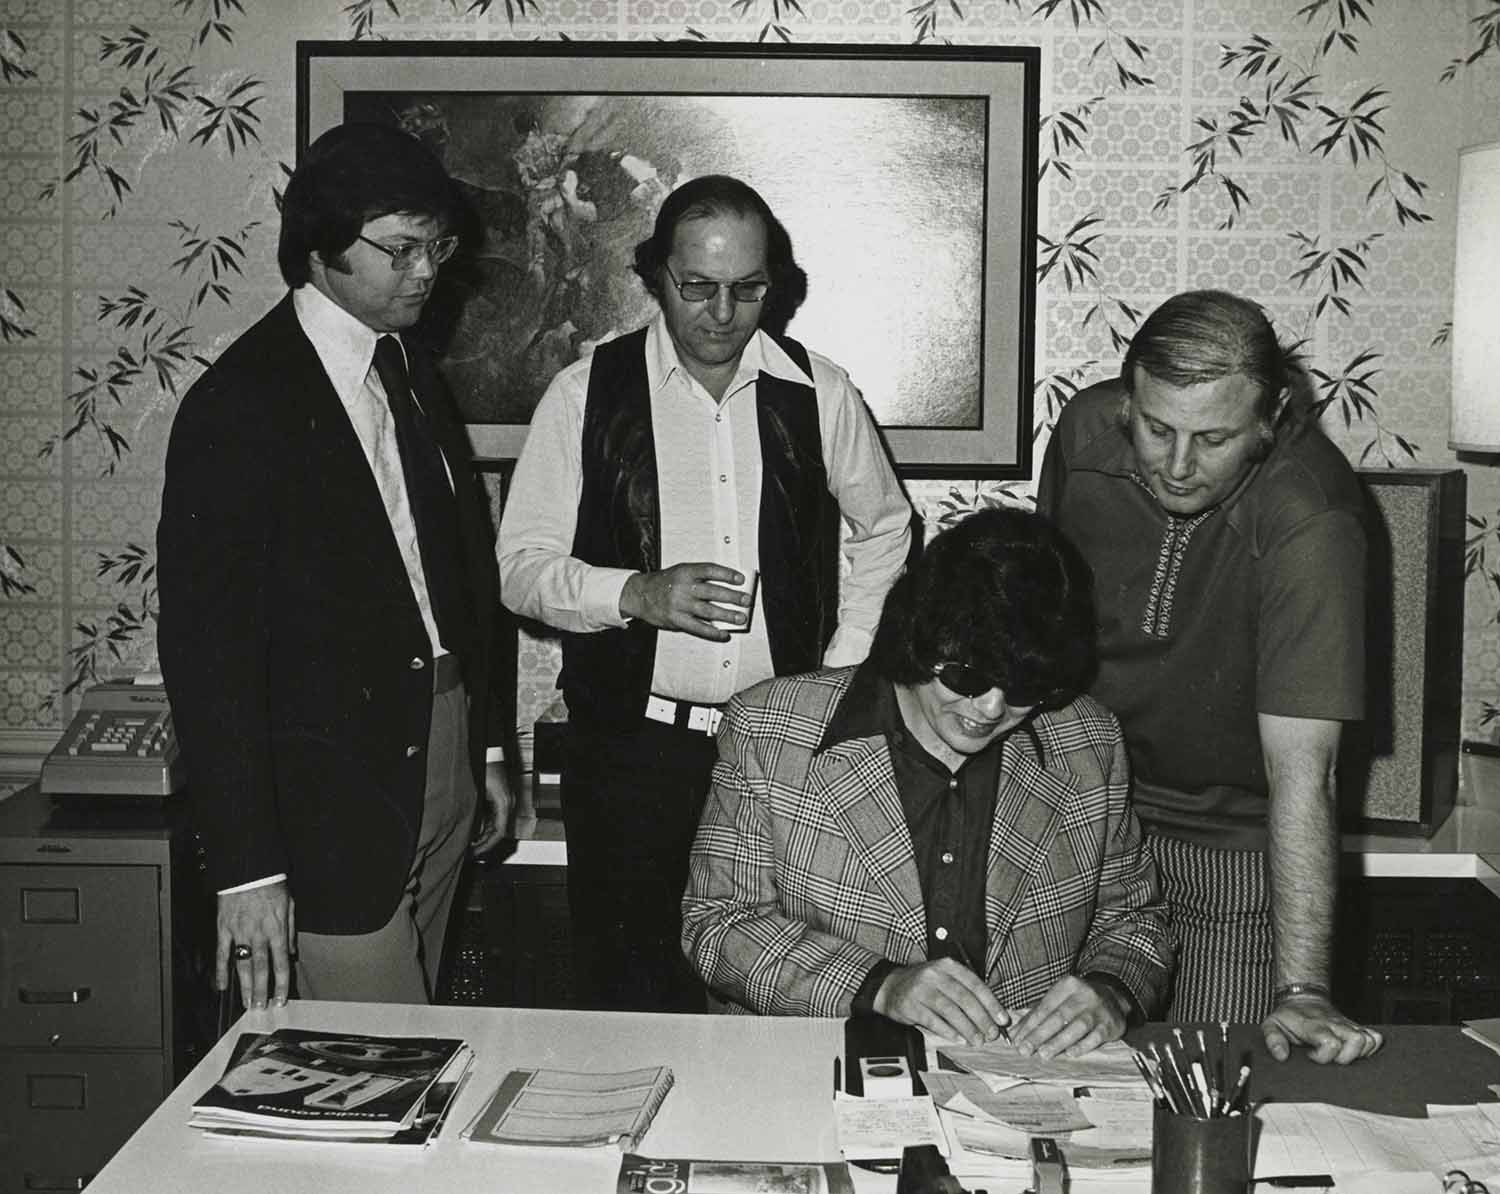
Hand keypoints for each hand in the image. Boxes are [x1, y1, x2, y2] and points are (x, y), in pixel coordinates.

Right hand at [217, 882, 293, 1010]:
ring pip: (243, 964)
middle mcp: (259, 934)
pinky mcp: (224, 928)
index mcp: (277, 930)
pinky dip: (222, 970)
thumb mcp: (290, 906)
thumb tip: (290, 952)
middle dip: (262, 990)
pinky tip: (222, 985)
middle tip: (261, 1008)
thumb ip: (290, 931)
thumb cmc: (271, 886)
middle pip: (261, 968)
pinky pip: (222, 953)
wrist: (250, 870)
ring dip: (245, 985)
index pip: (281, 963)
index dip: (281, 984)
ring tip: (247, 1002)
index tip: (280, 998)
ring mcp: (240, 932)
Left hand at [471, 762, 512, 855]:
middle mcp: (507, 805)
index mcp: (503, 804)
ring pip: (496, 826)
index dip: (486, 845)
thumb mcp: (478, 792)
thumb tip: (470, 831)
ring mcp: (505, 802)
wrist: (490, 754)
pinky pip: (494, 818)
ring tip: (470, 844)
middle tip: (471, 851)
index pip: (498, 833)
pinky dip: (484, 826)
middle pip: (498, 832)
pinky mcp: (500, 800)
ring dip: (484, 835)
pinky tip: (474, 831)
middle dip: (484, 843)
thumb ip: (476, 812)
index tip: (476, 852)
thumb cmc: (486, 768)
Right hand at [619, 562, 750, 639]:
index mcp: (685, 572)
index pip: (709, 570)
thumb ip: (700, 576)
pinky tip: (724, 633)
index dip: (726, 574)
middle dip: (732, 596)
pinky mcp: (676, 620)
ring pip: (708, 610)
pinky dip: (713, 632)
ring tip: (741, 618)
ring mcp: (679, 605)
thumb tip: (726, 584)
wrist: (639, 594)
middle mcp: (683, 588)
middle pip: (712, 591)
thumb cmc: (663, 583)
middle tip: (746, 600)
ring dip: (727, 615)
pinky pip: (698, 627)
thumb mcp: (680, 572)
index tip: (741, 579)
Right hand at [872, 958, 1010, 1045]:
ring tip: (977, 1040)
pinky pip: (933, 1020)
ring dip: (967, 1027)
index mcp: (948, 966)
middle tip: (992, 1034)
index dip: (991, 1003)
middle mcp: (934, 974)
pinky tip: (959, 1039)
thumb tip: (992, 1013)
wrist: (890, 986)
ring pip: (950, 1010)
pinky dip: (948, 1031)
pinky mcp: (911, 1005)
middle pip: (964, 998)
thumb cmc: (924, 985)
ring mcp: (921, 989)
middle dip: (981, 1018)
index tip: (1002, 1019)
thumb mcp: (944, 978)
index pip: (975, 984)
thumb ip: (966, 990)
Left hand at [1009, 974, 1131, 1058]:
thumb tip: (1016, 1033)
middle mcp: (1084, 995)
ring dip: (1058, 1042)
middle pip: (1058, 1017)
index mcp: (1067, 985)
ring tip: (1043, 1055)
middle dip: (1039, 1035)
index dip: (1029, 1025)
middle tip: (1025, 1050)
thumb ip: (1038, 1014)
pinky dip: (1081, 1046)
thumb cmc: (1078, 1001)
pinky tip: (1069, 1054)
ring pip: (1076, 1027)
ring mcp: (1098, 1010)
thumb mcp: (1059, 999)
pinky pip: (1094, 1037)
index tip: (1017, 1040)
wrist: (1114, 998)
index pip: (1045, 1007)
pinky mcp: (1110, 1024)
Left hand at [1262, 993, 1382, 1063]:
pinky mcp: (1356, 1027)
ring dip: (1359, 1053)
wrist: (1302, 998)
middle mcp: (1335, 1025)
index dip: (1323, 1057)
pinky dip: (1370, 1048)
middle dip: (1345, 1058)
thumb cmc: (1289, 1016)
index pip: (1331, 1044)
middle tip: (1330, 1058)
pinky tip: (1355, 1052)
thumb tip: (1281, 1056)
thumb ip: (1273, 1040)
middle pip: (1356, 1042)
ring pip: (1368, 1040)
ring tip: (1341, 1055)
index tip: (1311, 1056)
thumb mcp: (1272, 1025)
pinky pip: (1374, 1038)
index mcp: (1315, 1026)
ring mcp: (1347, 1025)